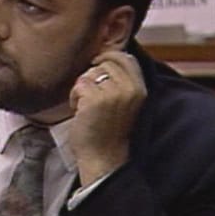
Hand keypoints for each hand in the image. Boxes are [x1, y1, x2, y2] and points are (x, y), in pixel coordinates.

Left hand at [67, 51, 146, 186]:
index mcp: (140, 89)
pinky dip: (74, 98)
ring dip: (83, 88)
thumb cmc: (110, 132)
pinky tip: (80, 112)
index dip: (110, 56)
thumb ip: (122, 82)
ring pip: (89, 73)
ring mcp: (112, 93)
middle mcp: (129, 89)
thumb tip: (105, 57)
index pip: (126, 58)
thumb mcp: (126, 103)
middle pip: (105, 63)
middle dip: (93, 77)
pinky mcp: (94, 99)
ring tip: (87, 107)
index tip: (98, 63)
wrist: (104, 159)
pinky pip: (78, 85)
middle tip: (92, 97)